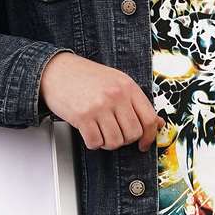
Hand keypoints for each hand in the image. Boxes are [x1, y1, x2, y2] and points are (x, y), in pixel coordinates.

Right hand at [40, 52, 162, 151]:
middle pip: (132, 134)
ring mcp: (99, 106)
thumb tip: (157, 123)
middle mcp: (116, 96)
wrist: (56, 70)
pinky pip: (95, 142)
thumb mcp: (116, 82)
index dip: (149, 137)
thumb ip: (136, 102)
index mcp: (128, 86)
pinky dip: (93, 142)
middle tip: (115, 133)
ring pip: (115, 142)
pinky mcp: (83, 117)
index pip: (149, 119)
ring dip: (107, 142)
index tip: (144, 144)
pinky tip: (89, 131)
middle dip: (124, 139)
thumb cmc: (85, 76)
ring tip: (100, 131)